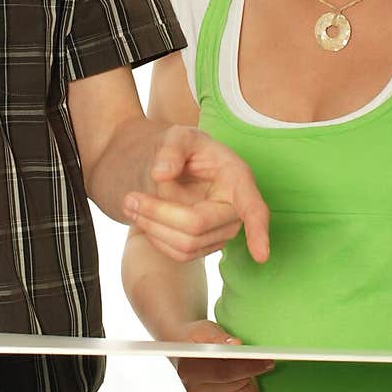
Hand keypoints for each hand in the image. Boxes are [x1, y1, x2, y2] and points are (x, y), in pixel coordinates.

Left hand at [124, 126, 269, 264]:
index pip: (253, 208)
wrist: (171, 167)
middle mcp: (236, 209)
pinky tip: (146, 219)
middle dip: (159, 214)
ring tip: (130, 204)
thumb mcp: (177, 135)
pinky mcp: (206, 246)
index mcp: (237, 177)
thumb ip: (171, 149)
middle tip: (129, 198)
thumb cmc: (183, 149)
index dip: (258, 232)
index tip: (262, 256)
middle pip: (197, 226)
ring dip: (152, 228)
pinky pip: (180, 255)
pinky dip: (156, 238)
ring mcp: (223, 232)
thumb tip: (162, 174)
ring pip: (187, 246)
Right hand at [173, 319, 273, 391]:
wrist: (188, 354)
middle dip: (252, 369)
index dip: (249, 366)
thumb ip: (218, 336)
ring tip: (240, 367)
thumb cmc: (198, 340)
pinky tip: (238, 379)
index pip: (225, 372)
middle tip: (258, 358)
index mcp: (189, 370)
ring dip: (249, 378)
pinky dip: (247, 390)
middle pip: (238, 383)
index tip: (267, 360)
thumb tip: (235, 344)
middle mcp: (195, 391)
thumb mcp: (204, 330)